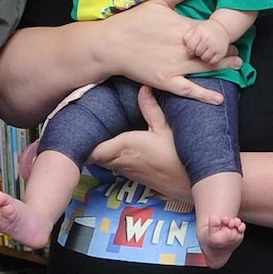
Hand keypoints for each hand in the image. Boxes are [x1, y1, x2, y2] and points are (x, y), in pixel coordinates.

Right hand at [88, 0, 234, 105]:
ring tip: (237, 64)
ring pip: (207, 67)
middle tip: (237, 50)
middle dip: (227, 49)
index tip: (228, 33)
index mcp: (184, 27)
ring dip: (225, 66)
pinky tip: (219, 99)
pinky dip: (205, 95)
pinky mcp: (166, 81)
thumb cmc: (132, 21)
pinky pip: (190, 90)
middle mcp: (184, 47)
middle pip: (214, 49)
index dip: (222, 33)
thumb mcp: (157, 2)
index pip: (212, 30)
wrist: (110, 44)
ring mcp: (176, 66)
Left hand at [91, 86, 191, 203]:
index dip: (82, 141)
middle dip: (91, 143)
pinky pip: (117, 165)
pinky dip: (115, 156)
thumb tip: (143, 88)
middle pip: (95, 155)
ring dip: (103, 150)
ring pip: (105, 161)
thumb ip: (151, 108)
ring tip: (102, 133)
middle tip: (89, 127)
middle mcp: (120, 161)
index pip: (91, 150)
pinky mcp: (135, 177)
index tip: (78, 129)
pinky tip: (122, 146)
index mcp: (123, 147)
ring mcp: (127, 171)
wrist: (193, 185)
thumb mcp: (167, 128)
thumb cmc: (180, 156)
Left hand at [181, 19, 231, 66]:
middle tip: (201, 48)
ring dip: (204, 56)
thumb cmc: (205, 31)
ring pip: (204, 58)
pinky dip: (211, 60)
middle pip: (197, 53)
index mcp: (199, 32)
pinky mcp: (221, 52)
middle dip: (197, 52)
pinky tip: (211, 54)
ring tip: (206, 51)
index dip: (190, 50)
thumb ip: (187, 37)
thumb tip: (185, 45)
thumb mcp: (195, 29)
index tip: (192, 50)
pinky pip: (212, 62)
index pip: (190, 46)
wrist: (222, 28)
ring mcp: (215, 46)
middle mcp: (207, 39)